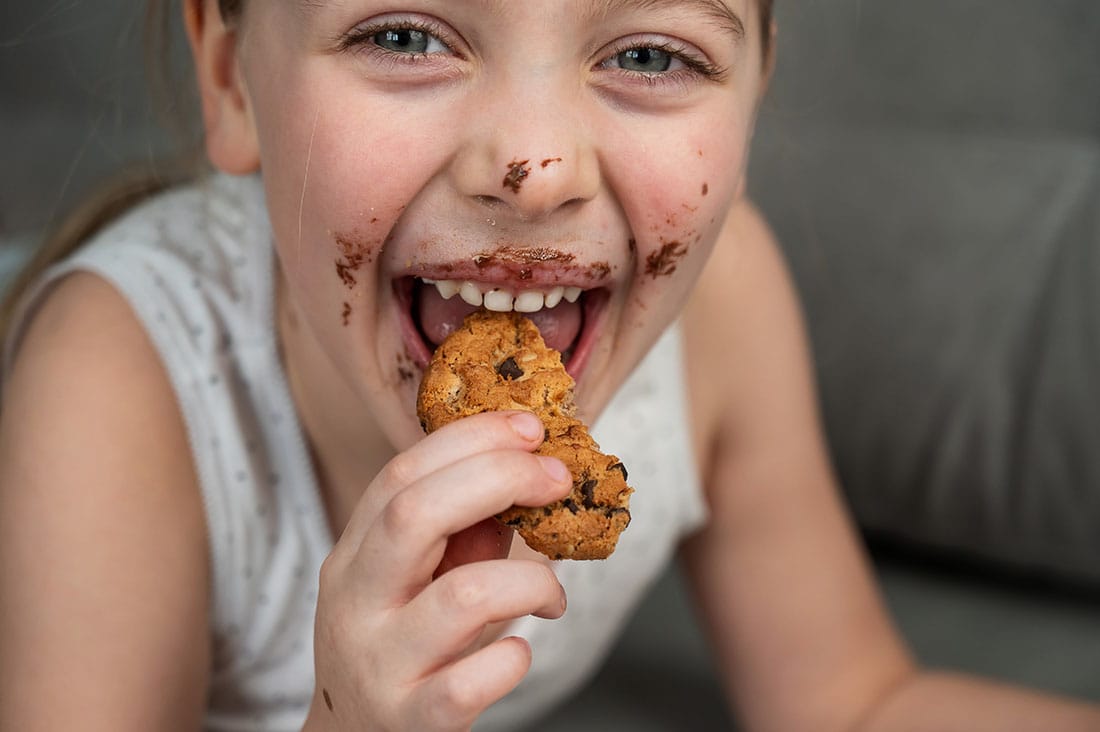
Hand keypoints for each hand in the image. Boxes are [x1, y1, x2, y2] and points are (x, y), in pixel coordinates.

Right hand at [303, 411, 570, 731]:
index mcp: (354, 555)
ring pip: (462, 597)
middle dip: (498, 478)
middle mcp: (355, 603)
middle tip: (556, 481)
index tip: (530, 428)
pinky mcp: (411, 720)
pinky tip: (517, 652)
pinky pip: (473, 681)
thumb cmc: (401, 648)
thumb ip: (459, 531)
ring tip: (551, 596)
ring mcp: (380, 664)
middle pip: (415, 515)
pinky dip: (513, 658)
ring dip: (530, 581)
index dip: (472, 439)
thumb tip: (530, 469)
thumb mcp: (413, 582)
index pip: (402, 474)